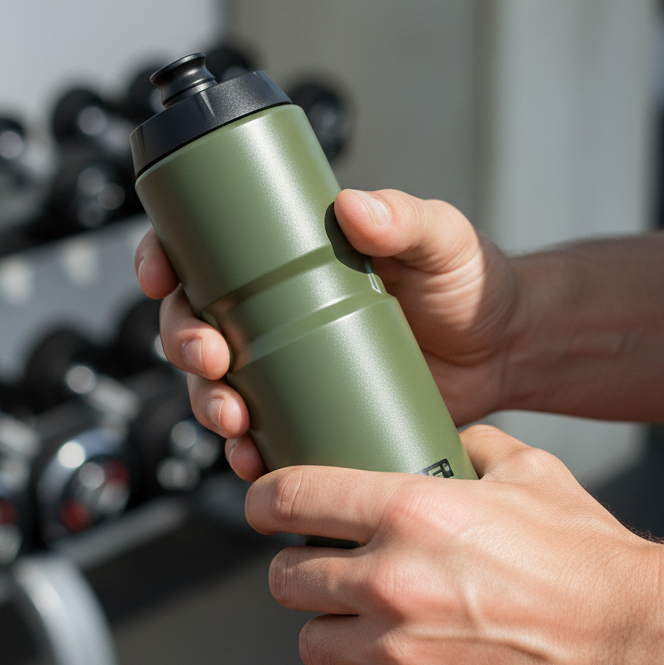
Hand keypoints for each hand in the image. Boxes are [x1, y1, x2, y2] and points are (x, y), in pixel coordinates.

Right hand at [135, 189, 517, 479]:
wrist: (503, 351)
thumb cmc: (469, 285)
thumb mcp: (440, 238)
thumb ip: (405, 216)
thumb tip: (355, 206)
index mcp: (293, 258)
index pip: (207, 250)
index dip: (166, 259)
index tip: (160, 273)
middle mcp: (280, 312)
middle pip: (197, 323)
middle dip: (183, 343)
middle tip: (211, 357)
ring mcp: (292, 366)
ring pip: (218, 385)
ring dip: (207, 403)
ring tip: (235, 417)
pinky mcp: (313, 413)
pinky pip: (261, 434)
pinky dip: (245, 450)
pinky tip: (253, 457)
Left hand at [247, 425, 663, 664]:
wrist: (633, 637)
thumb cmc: (585, 555)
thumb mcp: (527, 471)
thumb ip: (470, 444)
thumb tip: (444, 435)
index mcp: (408, 511)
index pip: (288, 498)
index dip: (262, 502)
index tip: (265, 509)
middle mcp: (391, 579)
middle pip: (285, 579)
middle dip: (300, 571)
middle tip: (330, 569)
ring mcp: (399, 650)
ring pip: (311, 643)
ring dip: (332, 630)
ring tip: (369, 622)